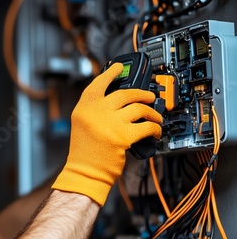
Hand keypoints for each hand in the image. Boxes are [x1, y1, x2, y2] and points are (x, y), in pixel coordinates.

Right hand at [52, 62, 162, 205]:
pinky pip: (147, 126)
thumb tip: (119, 101)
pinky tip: (156, 130)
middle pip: (124, 93)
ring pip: (139, 108)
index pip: (99, 83)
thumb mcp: (83, 125)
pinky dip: (155, 127)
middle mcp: (96, 111)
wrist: (85, 171)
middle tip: (149, 96)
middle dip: (141, 94)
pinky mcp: (124, 136)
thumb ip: (96, 110)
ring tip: (156, 116)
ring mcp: (110, 122)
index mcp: (84, 108)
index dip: (110, 72)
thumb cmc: (84, 152)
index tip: (119, 67)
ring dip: (152, 112)